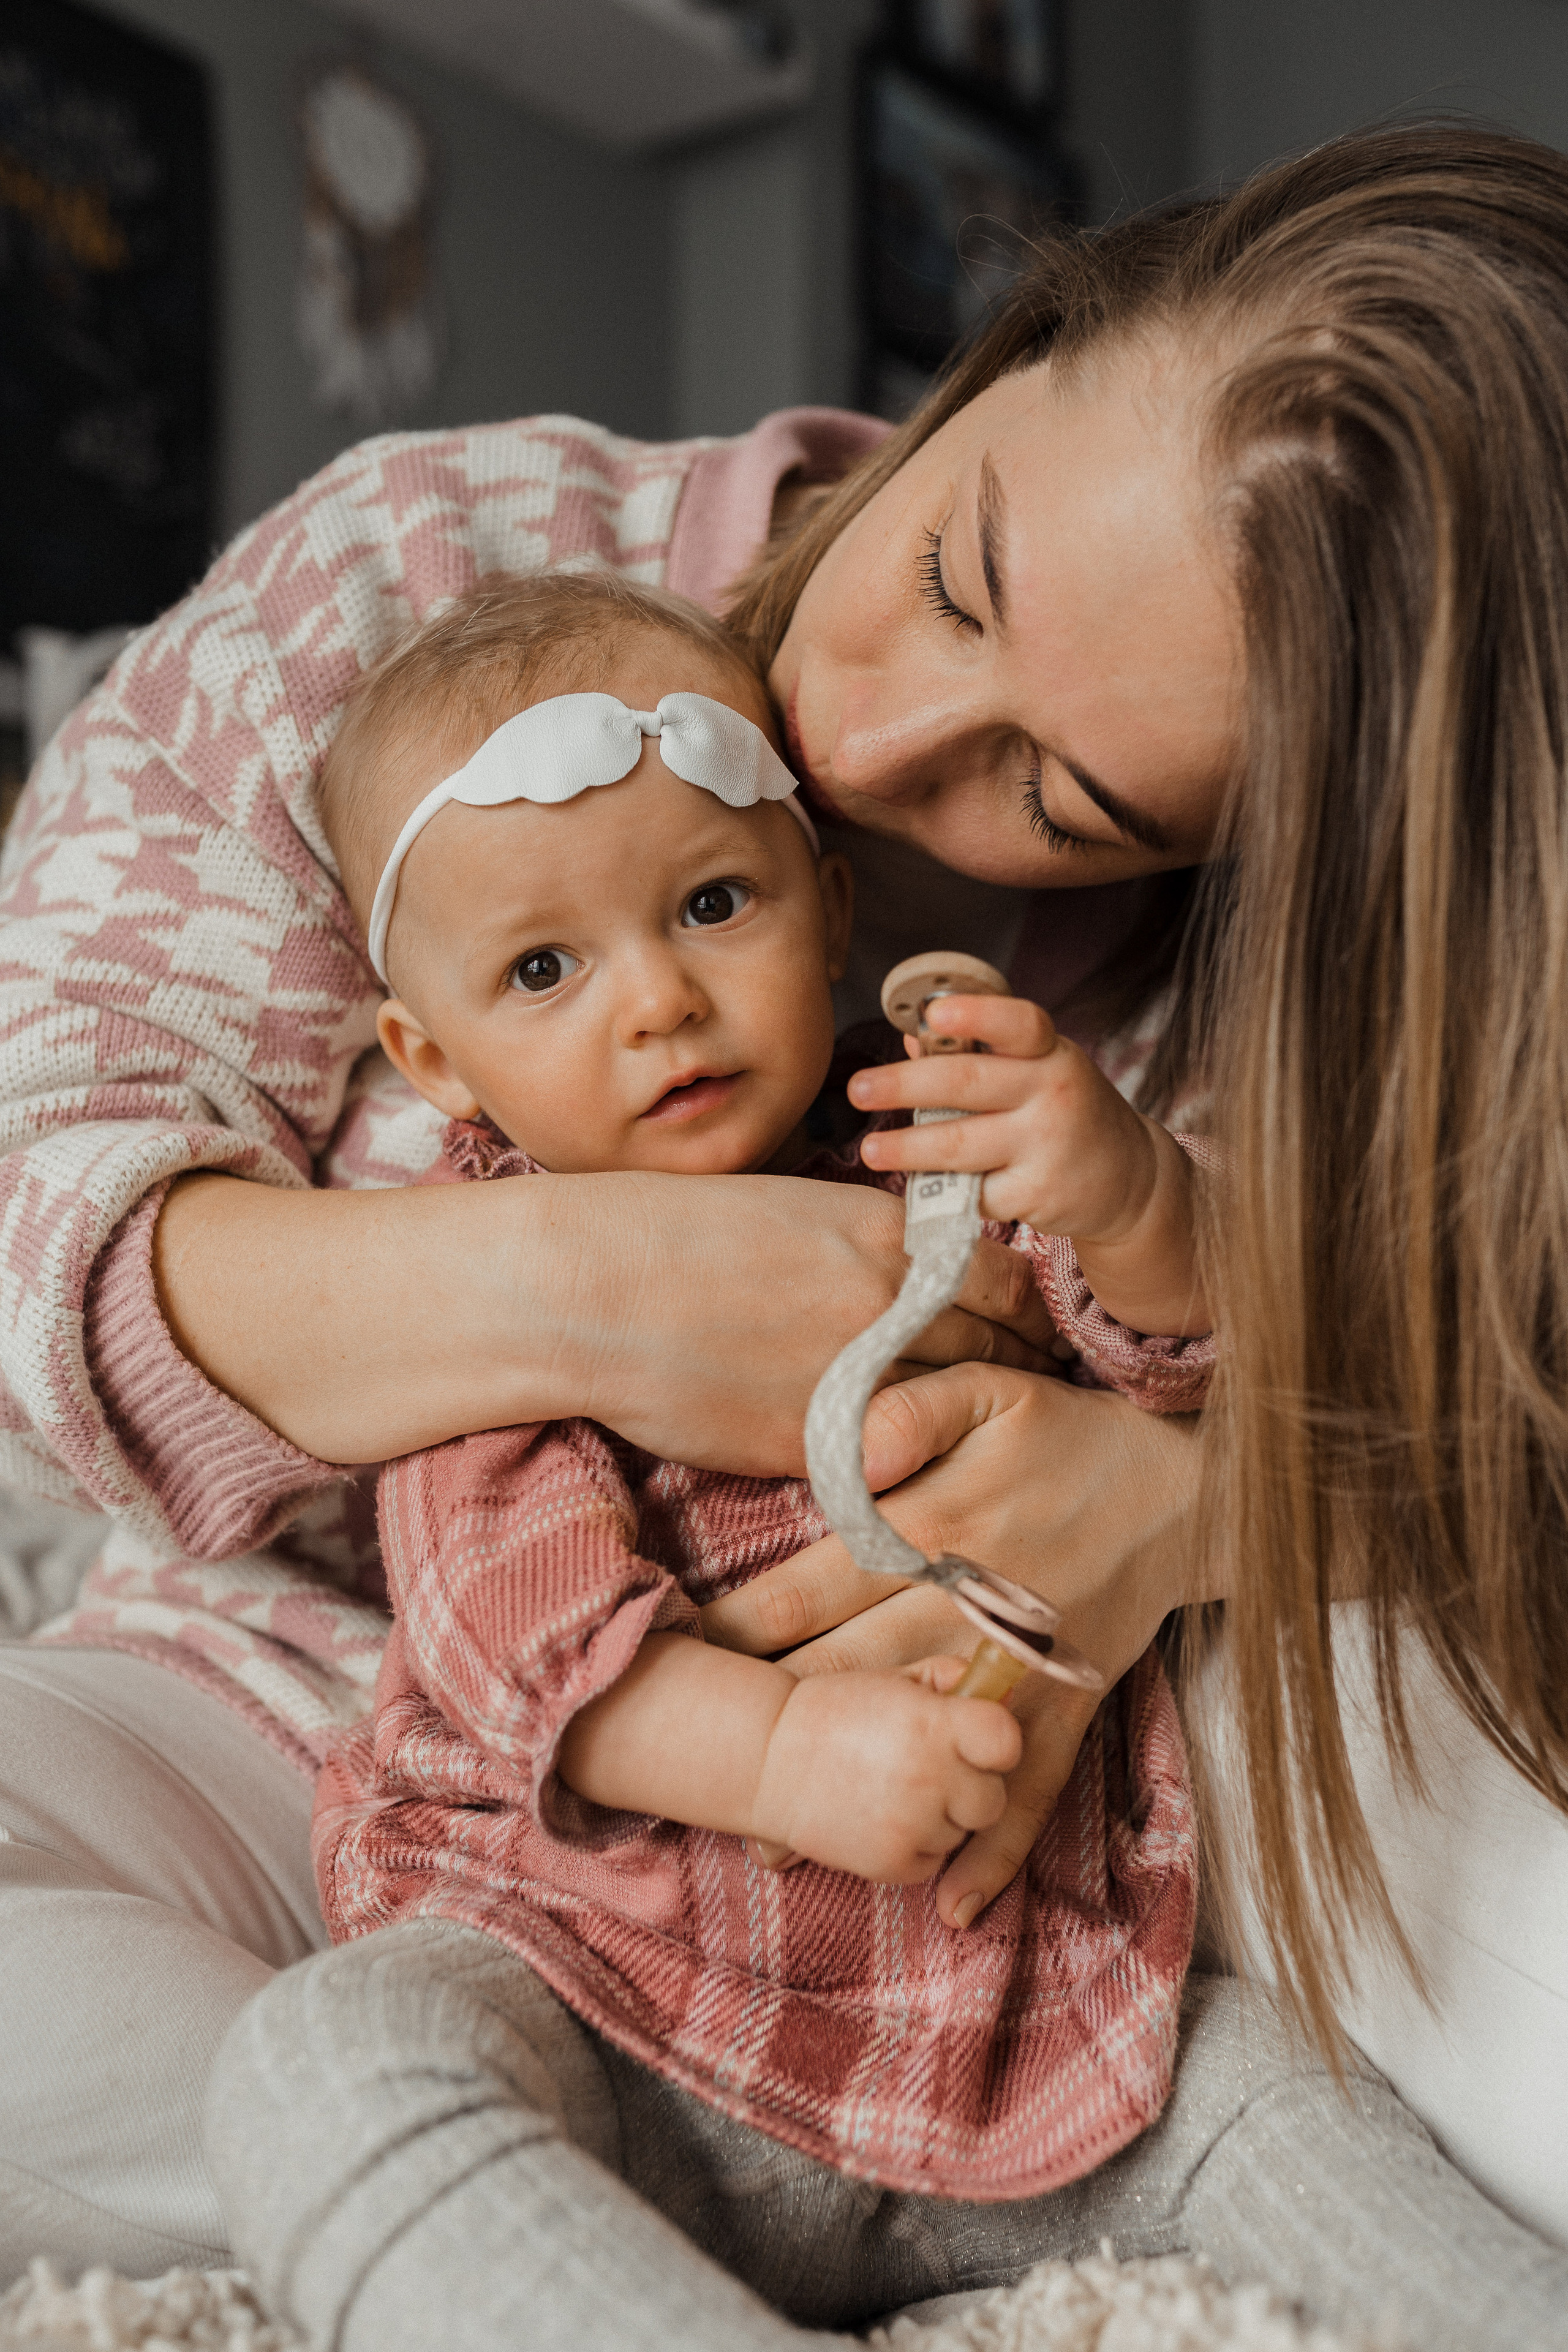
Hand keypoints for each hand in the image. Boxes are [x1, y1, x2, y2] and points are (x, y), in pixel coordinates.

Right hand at [578, 1170, 1059, 1472]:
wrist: (596, 1288)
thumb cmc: (675, 1237)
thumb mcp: (792, 1211)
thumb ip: (864, 1246)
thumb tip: (907, 1274)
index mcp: (886, 1239)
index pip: (1008, 1283)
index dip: (1029, 1316)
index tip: (1032, 1336)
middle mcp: (891, 1306)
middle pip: (1000, 1354)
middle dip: (1024, 1378)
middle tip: (1038, 1401)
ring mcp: (859, 1379)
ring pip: (957, 1415)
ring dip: (977, 1431)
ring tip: (993, 1448)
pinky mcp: (818, 1444)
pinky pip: (894, 1465)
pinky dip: (911, 1470)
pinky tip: (917, 1476)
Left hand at [704, 1366, 1207, 1924]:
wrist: (1194, 1491)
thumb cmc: (1074, 1433)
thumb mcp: (992, 1391)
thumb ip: (910, 1413)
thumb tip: (844, 1454)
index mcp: (936, 1533)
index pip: (810, 1588)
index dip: (739, 1626)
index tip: (680, 1654)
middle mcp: (967, 1613)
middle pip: (847, 1679)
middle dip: (769, 1727)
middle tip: (693, 1772)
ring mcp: (1020, 1672)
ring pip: (919, 1746)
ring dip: (855, 1802)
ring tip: (780, 1852)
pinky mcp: (1069, 1708)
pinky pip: (1028, 1790)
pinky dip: (994, 1850)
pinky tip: (952, 1901)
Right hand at [751, 1656, 1020, 1881]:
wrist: (766, 1758)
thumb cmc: (833, 1710)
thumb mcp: (893, 1679)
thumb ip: (950, 1680)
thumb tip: (1001, 1693)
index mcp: (935, 1724)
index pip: (1007, 1742)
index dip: (996, 1743)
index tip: (978, 1741)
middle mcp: (931, 1777)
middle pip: (993, 1799)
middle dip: (970, 1786)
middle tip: (931, 1769)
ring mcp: (913, 1826)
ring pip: (961, 1833)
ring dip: (941, 1817)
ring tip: (895, 1789)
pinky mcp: (893, 1864)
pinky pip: (931, 1862)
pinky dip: (914, 1845)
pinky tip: (881, 1815)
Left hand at [849, 995, 1206, 1336]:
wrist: (1129, 1180)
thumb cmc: (1065, 1113)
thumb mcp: (1038, 1072)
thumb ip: (981, 1053)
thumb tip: (913, 1036)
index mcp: (1051, 1052)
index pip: (1017, 1023)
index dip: (975, 1016)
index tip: (933, 1013)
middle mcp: (1053, 1094)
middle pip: (965, 1083)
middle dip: (903, 1085)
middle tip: (856, 1089)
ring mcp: (1047, 1146)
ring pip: (958, 1146)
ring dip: (905, 1148)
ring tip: (869, 1149)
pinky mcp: (1038, 1195)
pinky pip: (972, 1192)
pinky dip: (941, 1191)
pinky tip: (920, 1187)